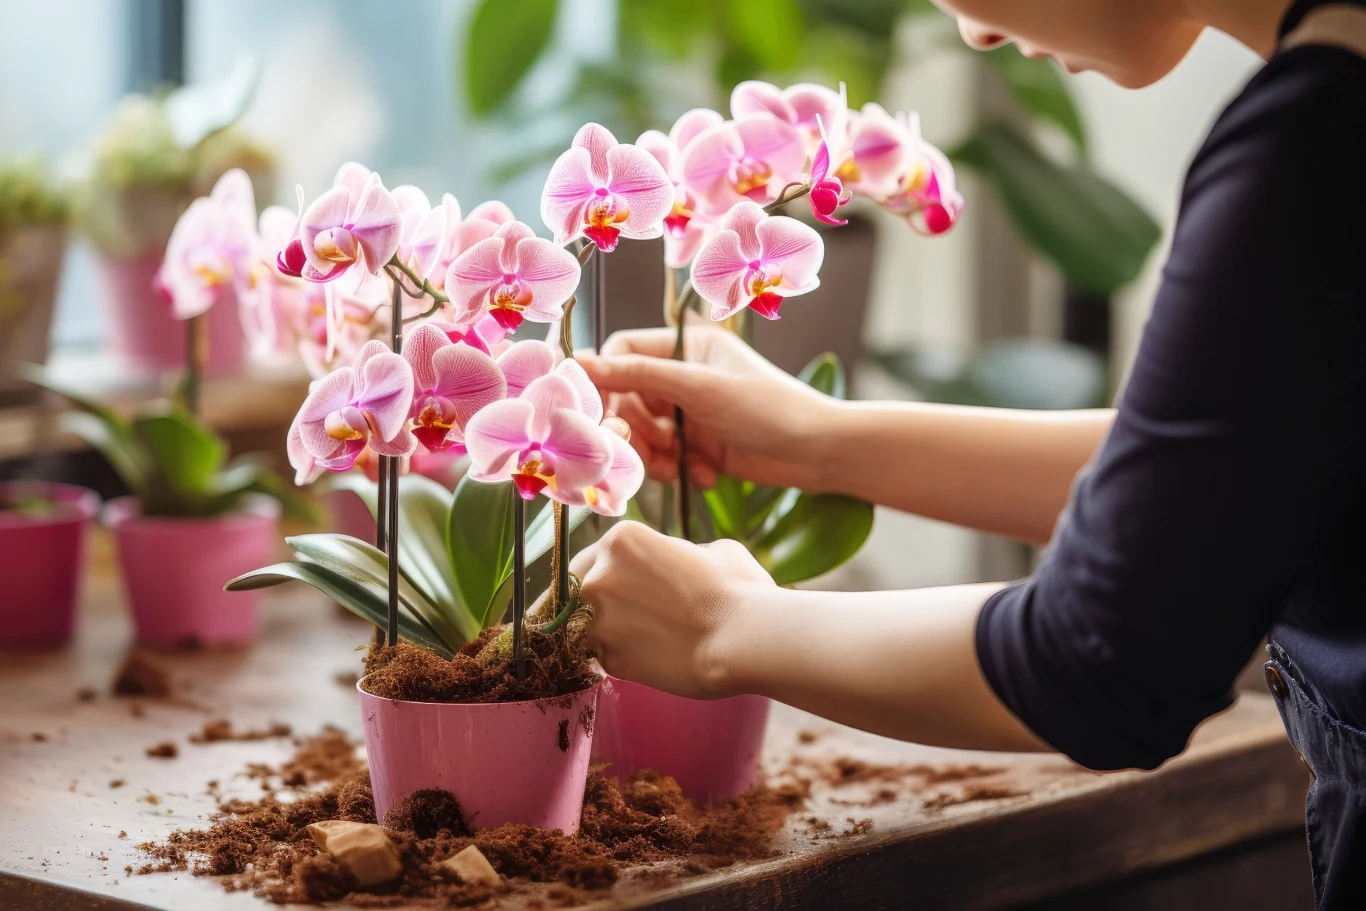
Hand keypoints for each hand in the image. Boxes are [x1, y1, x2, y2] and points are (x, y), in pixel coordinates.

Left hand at [571, 521, 780, 699]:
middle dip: (596, 602)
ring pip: (585, 627)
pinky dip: (622, 657)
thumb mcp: (712, 550)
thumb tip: (678, 563)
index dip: (608, 573)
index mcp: (620, 541)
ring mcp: (599, 621)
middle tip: (625, 614)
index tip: (620, 586)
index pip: (594, 556)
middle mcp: (598, 577)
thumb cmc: (737, 589)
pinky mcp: (610, 660)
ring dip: (606, 632)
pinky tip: (652, 656)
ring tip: (643, 638)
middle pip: (575, 590)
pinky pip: (605, 657)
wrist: (744, 640)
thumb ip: (679, 553)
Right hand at [576, 326, 840, 491]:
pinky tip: (705, 474)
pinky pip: (663, 457)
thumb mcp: (700, 388)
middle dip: (632, 429)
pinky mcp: (697, 444)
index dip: (604, 381)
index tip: (599, 413)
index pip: (621, 353)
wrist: (819, 453)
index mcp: (685, 344)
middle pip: (625, 398)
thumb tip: (579, 362)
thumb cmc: (770, 408)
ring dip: (653, 455)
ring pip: (641, 433)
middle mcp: (683, 374)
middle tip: (639, 449)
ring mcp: (690, 410)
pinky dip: (676, 468)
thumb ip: (637, 375)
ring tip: (678, 468)